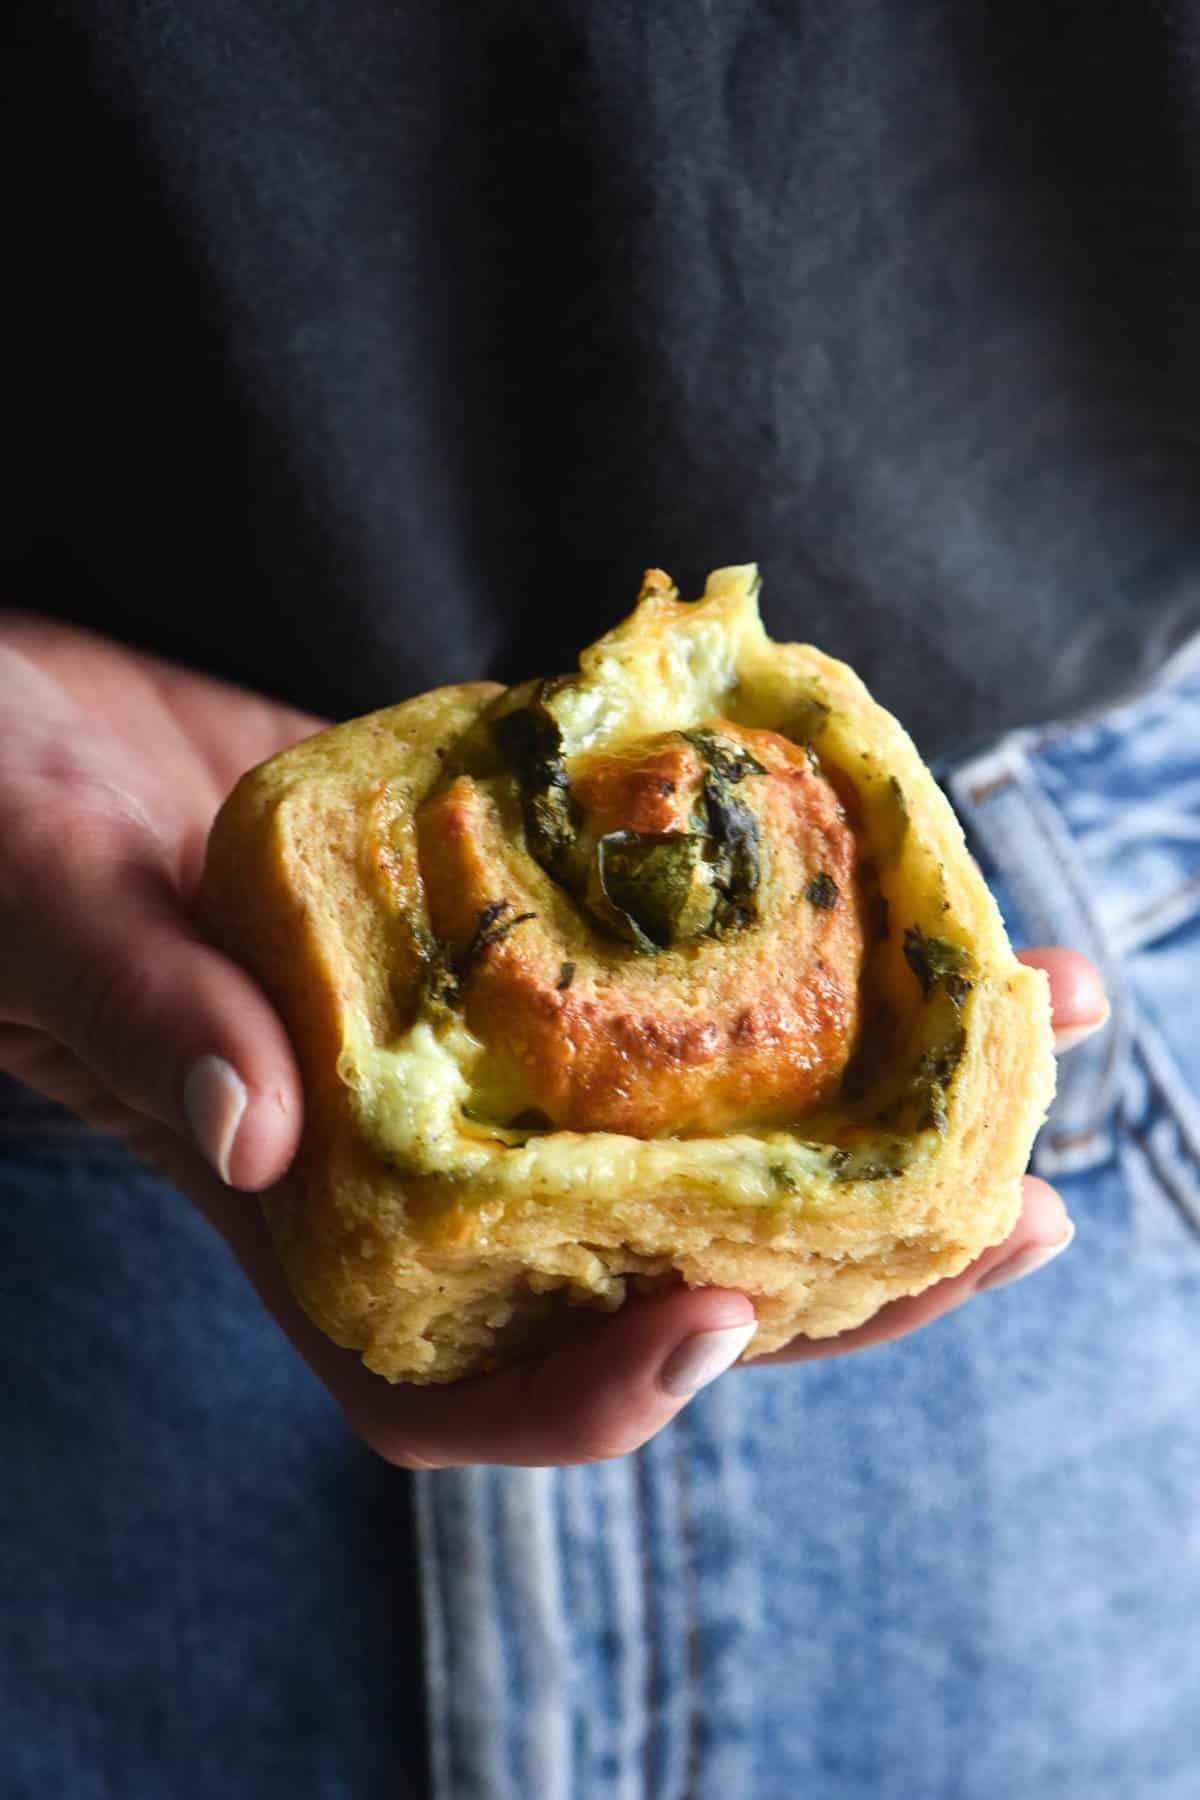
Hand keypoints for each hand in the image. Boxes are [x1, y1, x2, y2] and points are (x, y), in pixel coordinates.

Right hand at [0, 618, 1101, 1468]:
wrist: (36, 733)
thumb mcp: (51, 898)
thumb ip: (145, 1013)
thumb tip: (261, 1133)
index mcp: (311, 1220)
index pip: (467, 1383)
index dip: (602, 1385)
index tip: (725, 1306)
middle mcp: (431, 1166)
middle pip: (655, 1270)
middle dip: (847, 1266)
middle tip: (1017, 1201)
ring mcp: (496, 1059)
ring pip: (708, 1131)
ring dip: (882, 1104)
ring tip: (1037, 1022)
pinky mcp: (533, 944)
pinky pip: (687, 984)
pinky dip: (805, 956)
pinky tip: (916, 900)